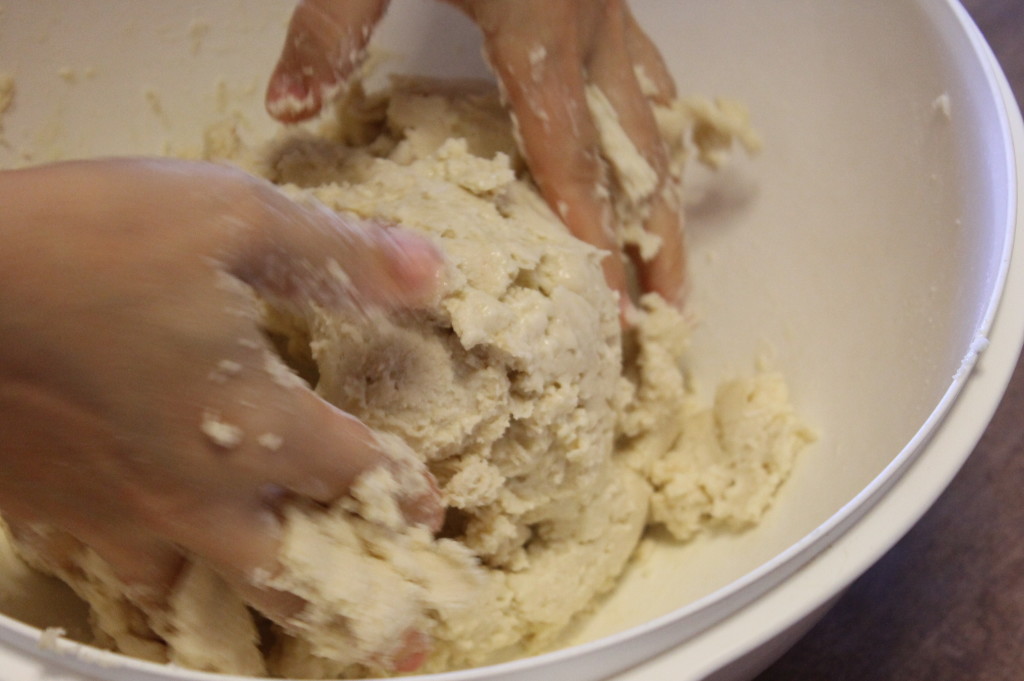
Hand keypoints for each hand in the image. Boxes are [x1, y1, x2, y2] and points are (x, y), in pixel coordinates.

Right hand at [0, 158, 441, 665]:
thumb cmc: (83, 239)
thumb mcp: (228, 215)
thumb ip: (336, 253)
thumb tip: (429, 273)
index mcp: (255, 424)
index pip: (355, 474)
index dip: (402, 491)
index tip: (427, 512)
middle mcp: (195, 491)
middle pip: (293, 576)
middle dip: (358, 607)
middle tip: (401, 639)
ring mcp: (119, 515)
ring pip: (202, 594)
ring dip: (255, 604)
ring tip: (286, 612)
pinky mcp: (52, 514)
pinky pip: (122, 570)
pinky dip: (159, 575)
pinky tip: (161, 559)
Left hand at [265, 0, 684, 310]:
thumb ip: (335, 25)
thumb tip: (290, 104)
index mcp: (537, 30)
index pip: (568, 161)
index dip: (591, 241)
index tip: (608, 310)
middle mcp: (590, 29)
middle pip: (634, 158)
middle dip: (654, 242)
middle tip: (669, 314)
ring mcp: (610, 8)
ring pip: (654, 118)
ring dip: (666, 193)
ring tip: (675, 256)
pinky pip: (647, 68)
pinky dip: (656, 121)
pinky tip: (658, 145)